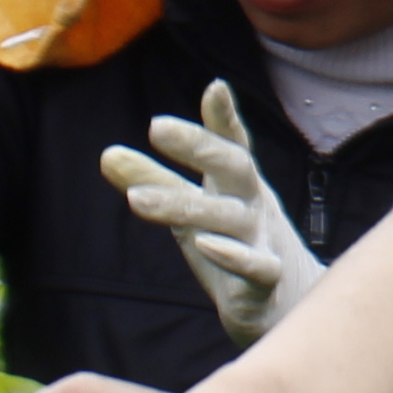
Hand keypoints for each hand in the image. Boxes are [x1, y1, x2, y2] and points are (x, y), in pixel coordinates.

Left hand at [99, 81, 328, 343]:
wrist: (285, 306)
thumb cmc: (233, 247)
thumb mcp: (193, 211)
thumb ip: (155, 181)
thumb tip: (106, 154)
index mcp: (238, 184)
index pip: (231, 144)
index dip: (223, 117)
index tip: (214, 86)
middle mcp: (253, 205)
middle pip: (234, 167)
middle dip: (199, 146)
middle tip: (157, 125)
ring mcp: (264, 241)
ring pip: (229, 218)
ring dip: (185, 206)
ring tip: (137, 198)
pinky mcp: (267, 283)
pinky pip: (256, 267)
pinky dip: (234, 256)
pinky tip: (205, 244)